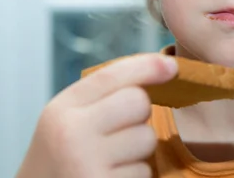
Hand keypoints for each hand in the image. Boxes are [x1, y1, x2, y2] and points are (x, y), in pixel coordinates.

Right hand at [16, 54, 177, 177]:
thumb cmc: (64, 157)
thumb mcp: (69, 119)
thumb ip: (104, 94)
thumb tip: (165, 66)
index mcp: (62, 110)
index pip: (112, 76)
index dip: (147, 66)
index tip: (171, 66)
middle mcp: (71, 134)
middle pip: (138, 102)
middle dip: (139, 115)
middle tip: (120, 132)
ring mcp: (87, 165)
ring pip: (147, 138)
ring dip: (139, 150)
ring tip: (113, 160)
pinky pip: (144, 171)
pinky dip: (135, 176)